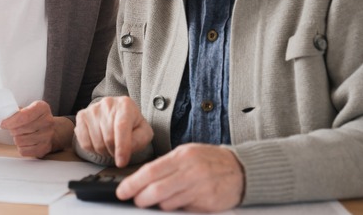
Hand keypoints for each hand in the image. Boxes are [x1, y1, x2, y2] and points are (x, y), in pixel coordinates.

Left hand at [0, 100, 71, 157]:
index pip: (23, 116)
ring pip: (19, 141)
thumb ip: (17, 112)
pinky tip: (26, 142)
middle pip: (19, 129)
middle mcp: (48, 121)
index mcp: (42, 108)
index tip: (4, 124)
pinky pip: (23, 151)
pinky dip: (21, 147)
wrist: (53, 130)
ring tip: (21, 135)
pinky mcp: (44, 149)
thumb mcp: (28, 109)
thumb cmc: (36, 119)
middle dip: (13, 129)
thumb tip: (4, 118)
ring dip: (17, 138)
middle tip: (15, 128)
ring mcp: (47, 136)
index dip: (10, 121)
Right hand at [74, 96, 152, 166]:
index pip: (121, 127)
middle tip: (118, 150)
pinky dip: (93, 150)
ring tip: (110, 145)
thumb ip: (139, 140)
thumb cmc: (131, 125)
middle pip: (108, 138)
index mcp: (125, 105)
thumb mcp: (143, 132)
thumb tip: (126, 149)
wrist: (117, 113)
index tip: (122, 162)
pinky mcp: (81, 116)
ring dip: (104, 151)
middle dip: (115, 151)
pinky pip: (84, 143)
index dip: (122, 147)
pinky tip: (99, 143)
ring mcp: (92, 109)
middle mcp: (107, 104)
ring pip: (96, 143)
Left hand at [117, 143, 244, 211]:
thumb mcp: (187, 154)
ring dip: (157, 205)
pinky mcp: (207, 202)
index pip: (150, 171)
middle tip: (135, 201)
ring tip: (155, 202)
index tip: (122, 191)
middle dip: (141, 198)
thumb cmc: (209, 161)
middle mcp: (190, 171)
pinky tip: (176, 203)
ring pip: (167, 202)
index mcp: (182, 156)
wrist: (240, 169)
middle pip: (156, 189)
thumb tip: (143, 180)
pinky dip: (174, 208)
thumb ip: (167, 166)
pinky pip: (182, 209)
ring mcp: (200, 187)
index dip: (133, 183)